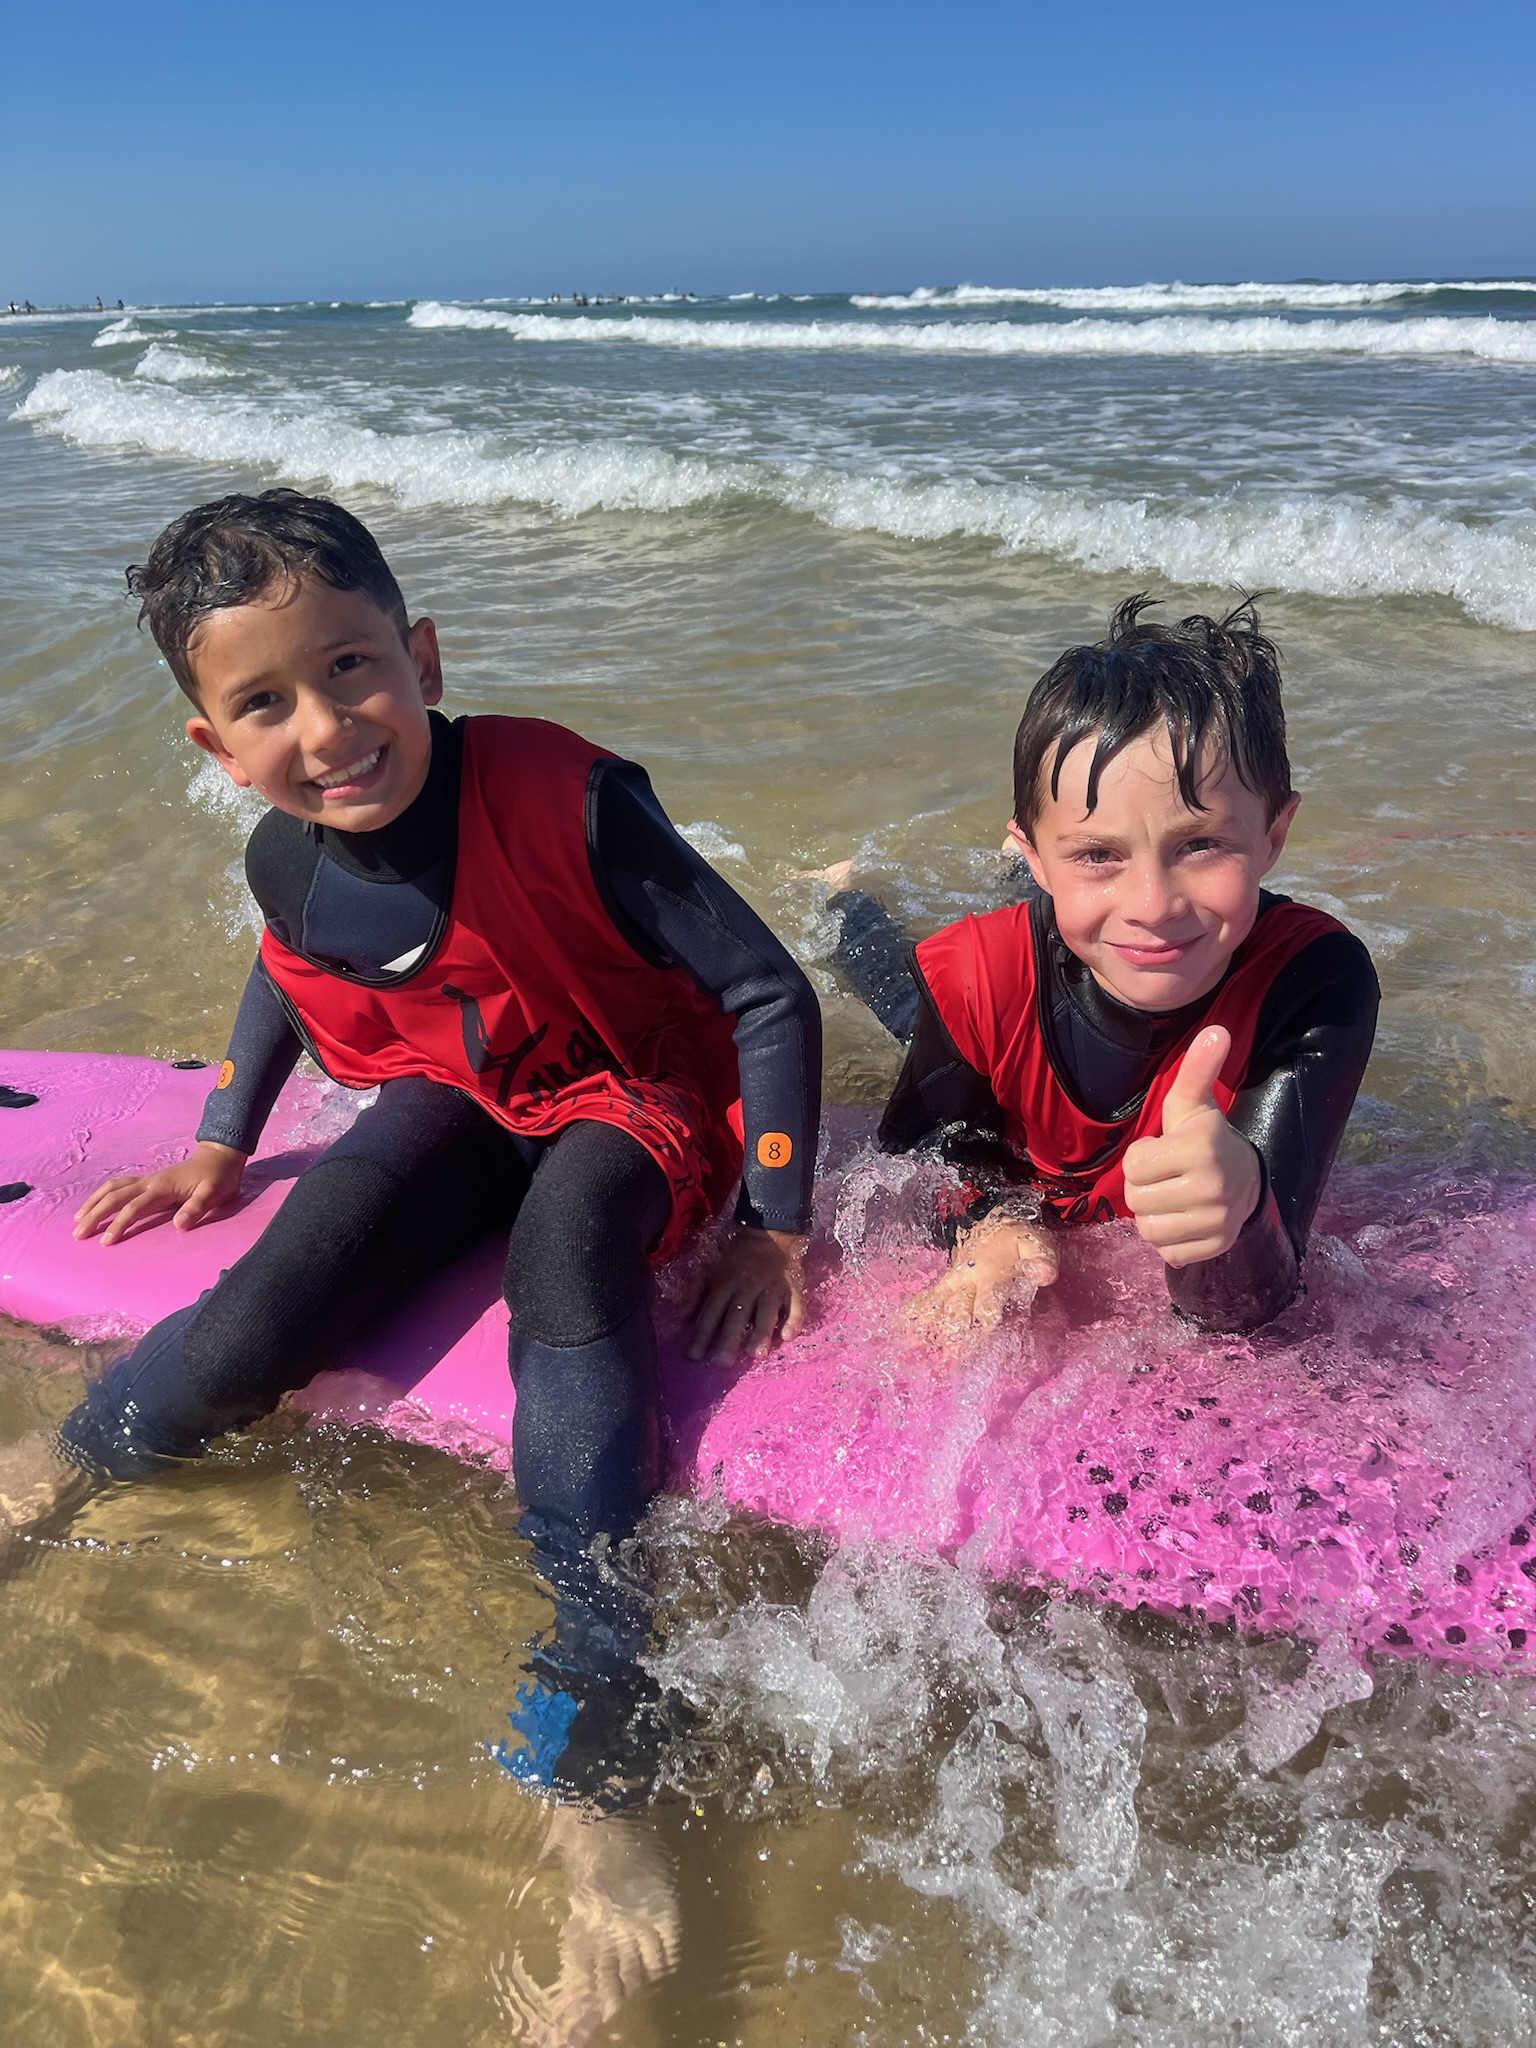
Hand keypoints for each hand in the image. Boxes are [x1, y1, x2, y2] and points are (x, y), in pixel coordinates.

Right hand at [73, 1141, 247, 1245]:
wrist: (219, 1155)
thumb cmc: (218, 1177)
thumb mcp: (215, 1193)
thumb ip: (197, 1208)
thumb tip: (179, 1225)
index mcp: (163, 1188)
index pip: (134, 1208)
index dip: (119, 1225)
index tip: (106, 1242)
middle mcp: (149, 1182)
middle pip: (115, 1197)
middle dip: (94, 1214)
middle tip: (77, 1234)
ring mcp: (147, 1179)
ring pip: (112, 1188)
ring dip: (94, 1202)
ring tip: (78, 1220)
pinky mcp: (148, 1180)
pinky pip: (119, 1185)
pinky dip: (102, 1194)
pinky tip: (95, 1203)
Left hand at [686, 1228, 807, 1363]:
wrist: (769, 1235)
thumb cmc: (736, 1261)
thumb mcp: (711, 1273)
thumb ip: (695, 1296)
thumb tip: (681, 1321)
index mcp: (725, 1284)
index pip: (711, 1312)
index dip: (702, 1334)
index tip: (695, 1356)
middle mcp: (747, 1287)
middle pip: (737, 1315)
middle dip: (729, 1339)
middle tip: (723, 1362)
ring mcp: (772, 1288)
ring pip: (766, 1312)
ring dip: (761, 1332)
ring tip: (756, 1353)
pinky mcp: (793, 1288)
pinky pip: (796, 1305)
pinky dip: (793, 1320)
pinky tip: (787, 1336)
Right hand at [905, 1211, 1058, 1345]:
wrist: (994, 1218)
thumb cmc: (1018, 1239)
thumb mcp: (1037, 1242)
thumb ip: (1042, 1258)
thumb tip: (1045, 1275)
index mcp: (991, 1274)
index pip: (986, 1304)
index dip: (983, 1326)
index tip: (979, 1348)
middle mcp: (967, 1280)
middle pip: (956, 1312)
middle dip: (952, 1338)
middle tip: (947, 1366)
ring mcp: (953, 1281)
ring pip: (937, 1307)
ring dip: (929, 1329)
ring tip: (918, 1352)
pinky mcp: (945, 1283)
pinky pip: (927, 1299)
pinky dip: (915, 1315)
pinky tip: (905, 1335)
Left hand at [1122, 1026, 1260, 1267]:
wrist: (1248, 1180)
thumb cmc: (1206, 1138)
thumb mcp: (1192, 1104)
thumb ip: (1198, 1069)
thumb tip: (1217, 1030)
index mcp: (1200, 1148)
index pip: (1133, 1168)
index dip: (1142, 1160)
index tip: (1163, 1152)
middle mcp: (1211, 1186)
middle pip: (1136, 1201)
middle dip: (1144, 1188)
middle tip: (1167, 1177)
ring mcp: (1216, 1220)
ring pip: (1148, 1230)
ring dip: (1153, 1215)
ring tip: (1173, 1198)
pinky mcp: (1216, 1246)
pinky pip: (1167, 1252)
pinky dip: (1169, 1239)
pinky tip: (1184, 1219)